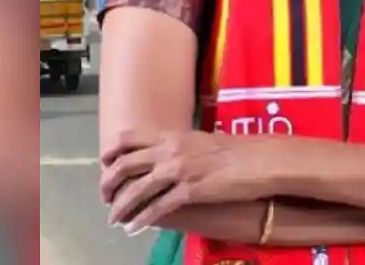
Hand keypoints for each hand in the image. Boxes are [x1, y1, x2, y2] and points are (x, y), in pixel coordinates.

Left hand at [101, 130, 277, 226]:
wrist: (260, 160)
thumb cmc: (235, 150)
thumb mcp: (200, 141)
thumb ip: (179, 146)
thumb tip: (165, 157)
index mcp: (171, 135)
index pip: (128, 138)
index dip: (111, 153)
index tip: (105, 166)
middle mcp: (169, 150)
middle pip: (124, 165)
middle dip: (108, 184)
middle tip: (105, 198)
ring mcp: (179, 170)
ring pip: (136, 189)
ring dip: (120, 207)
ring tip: (114, 219)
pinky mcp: (190, 191)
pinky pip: (158, 208)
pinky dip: (141, 220)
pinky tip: (134, 228)